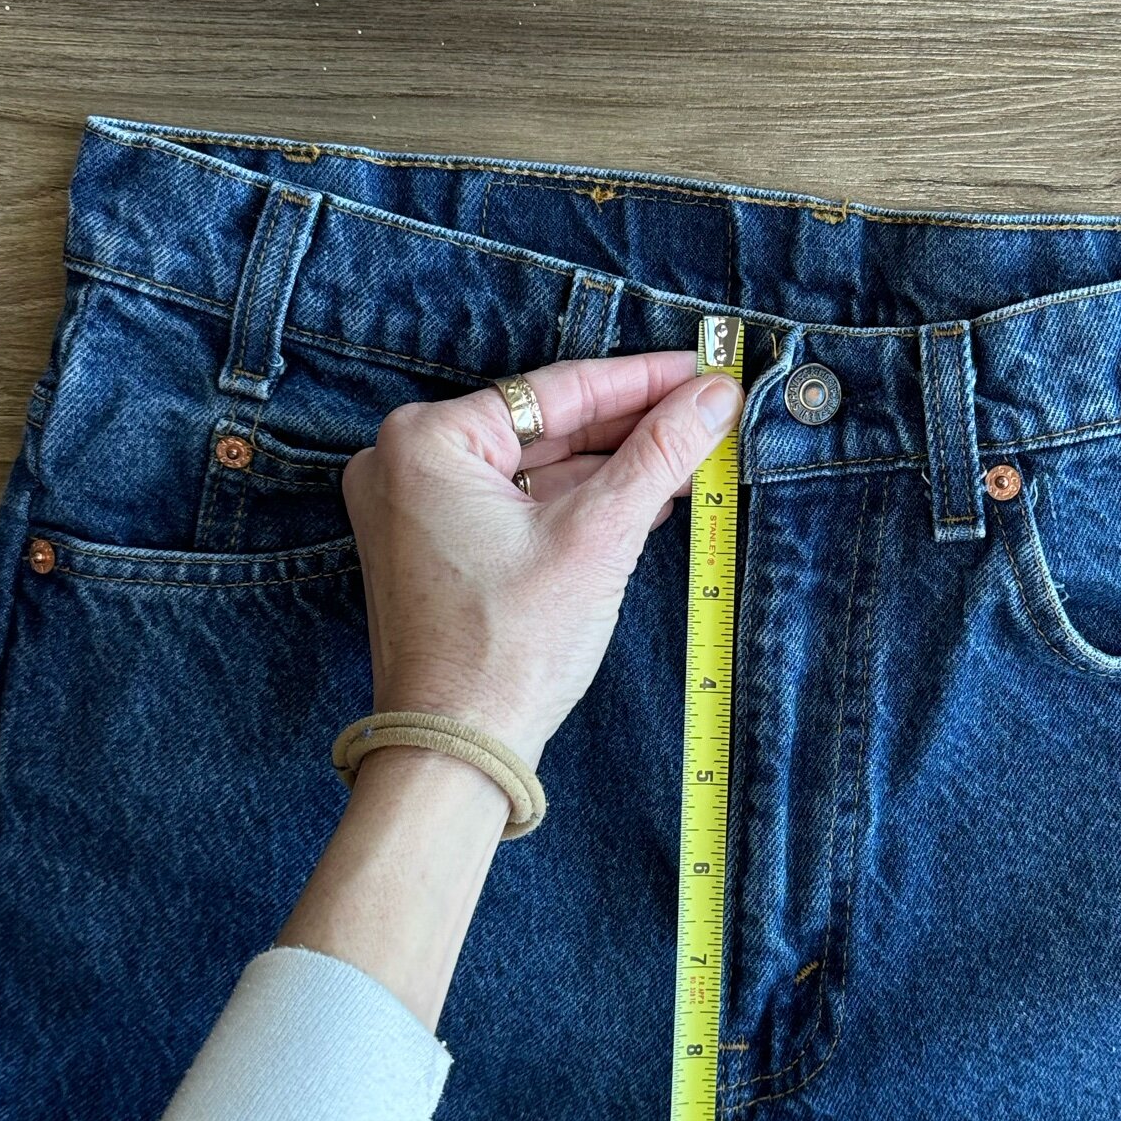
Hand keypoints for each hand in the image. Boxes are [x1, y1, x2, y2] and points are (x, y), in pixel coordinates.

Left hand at [340, 349, 747, 767]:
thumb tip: (714, 396)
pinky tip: (643, 499)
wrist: (457, 751)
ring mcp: (415, 509)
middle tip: (708, 409)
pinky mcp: (434, 549)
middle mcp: (406, 463)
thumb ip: (659, 455)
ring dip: (612, 468)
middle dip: (632, 426)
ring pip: (536, 468)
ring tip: (692, 455)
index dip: (644, 380)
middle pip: (546, 426)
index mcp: (427, 441)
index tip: (703, 369)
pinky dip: (576, 504)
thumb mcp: (598, 538)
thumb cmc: (507, 650)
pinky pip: (517, 505)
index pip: (557, 390)